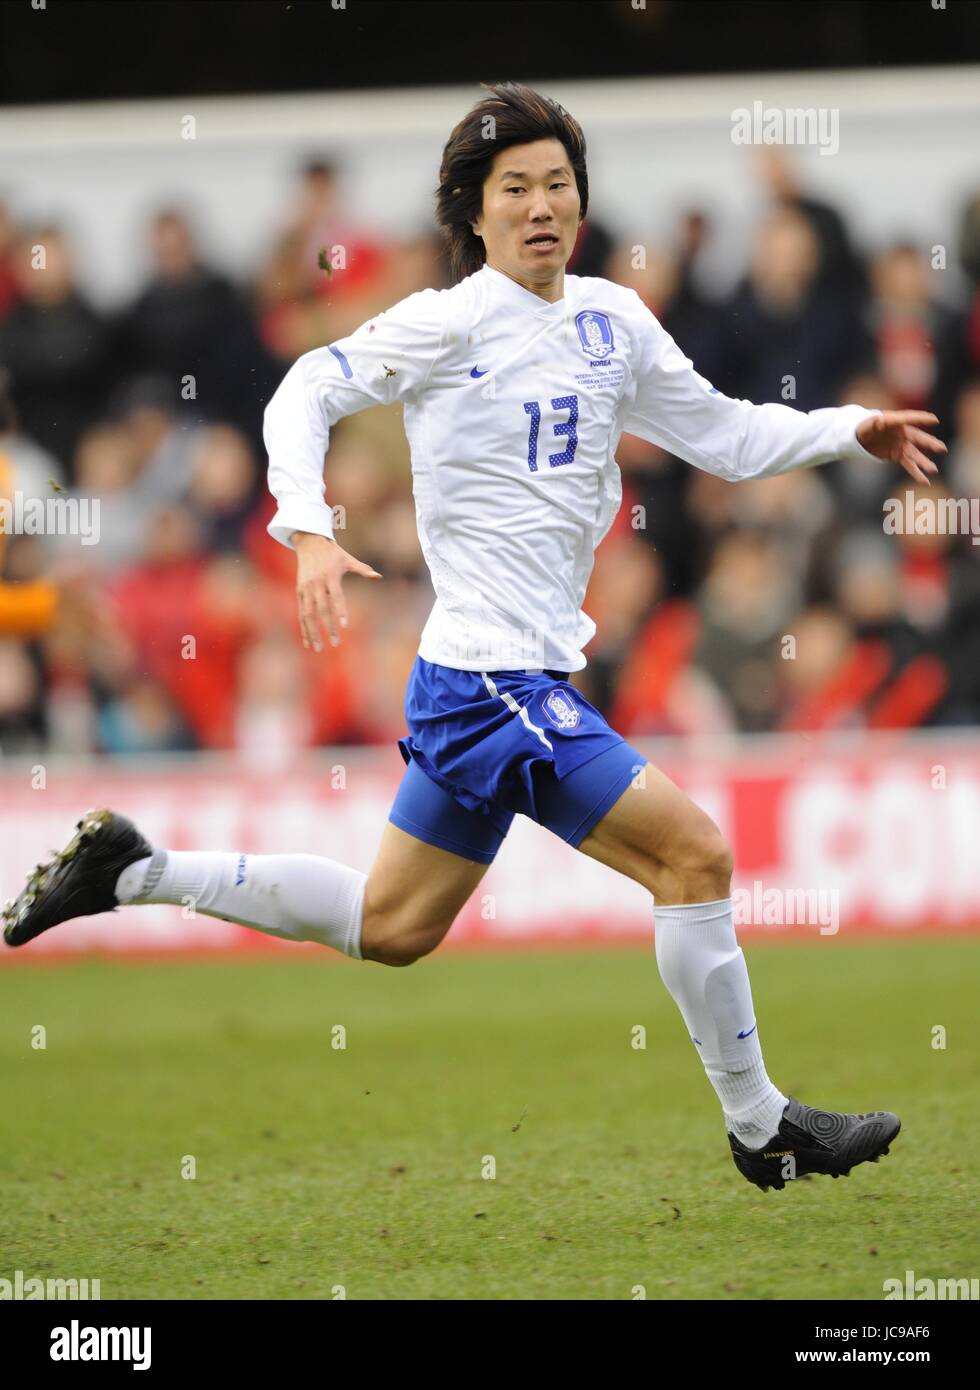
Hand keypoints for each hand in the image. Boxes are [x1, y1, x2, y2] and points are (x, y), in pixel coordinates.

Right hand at [292, 532, 381, 650]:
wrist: (309, 542)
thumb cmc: (332, 552)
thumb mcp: (348, 559)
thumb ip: (363, 569)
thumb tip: (378, 576)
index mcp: (330, 576)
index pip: (336, 596)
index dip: (340, 611)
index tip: (345, 626)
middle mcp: (317, 583)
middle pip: (322, 609)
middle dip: (327, 627)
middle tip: (335, 643)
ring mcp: (306, 588)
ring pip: (308, 614)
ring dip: (312, 632)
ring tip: (318, 649)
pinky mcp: (300, 591)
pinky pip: (301, 612)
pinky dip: (303, 627)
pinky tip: (308, 641)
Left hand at [855, 411, 946, 484]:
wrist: (861, 438)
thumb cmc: (865, 427)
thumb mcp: (867, 426)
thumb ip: (874, 424)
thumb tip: (880, 420)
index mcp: (897, 422)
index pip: (911, 419)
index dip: (922, 419)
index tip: (934, 420)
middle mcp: (903, 433)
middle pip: (919, 438)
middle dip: (930, 444)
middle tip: (941, 449)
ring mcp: (902, 445)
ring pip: (915, 455)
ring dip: (924, 463)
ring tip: (933, 470)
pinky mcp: (898, 456)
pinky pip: (909, 465)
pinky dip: (917, 473)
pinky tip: (925, 481)